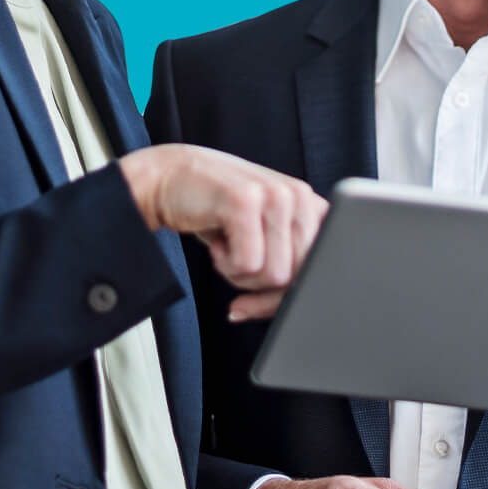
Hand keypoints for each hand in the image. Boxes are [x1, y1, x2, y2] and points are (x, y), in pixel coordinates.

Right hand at [116, 144, 325, 319]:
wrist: (167, 178)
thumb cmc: (215, 212)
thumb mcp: (262, 234)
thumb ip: (288, 260)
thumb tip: (298, 310)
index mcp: (310, 204)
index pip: (320, 268)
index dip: (289, 294)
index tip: (261, 303)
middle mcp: (300, 195)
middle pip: (297, 277)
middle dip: (261, 288)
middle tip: (235, 265)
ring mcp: (274, 195)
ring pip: (274, 275)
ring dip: (241, 275)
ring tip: (227, 247)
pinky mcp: (245, 201)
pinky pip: (248, 265)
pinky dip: (226, 265)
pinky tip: (217, 241)